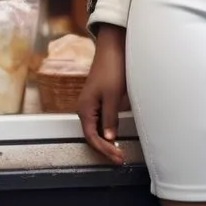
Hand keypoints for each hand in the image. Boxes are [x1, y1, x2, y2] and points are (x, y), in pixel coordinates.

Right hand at [77, 25, 126, 164]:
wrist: (113, 48)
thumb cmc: (112, 69)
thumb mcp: (113, 96)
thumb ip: (110, 118)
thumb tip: (109, 138)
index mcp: (85, 109)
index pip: (92, 137)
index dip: (104, 150)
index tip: (117, 157)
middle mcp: (85, 108)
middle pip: (93, 135)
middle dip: (106, 148)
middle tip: (120, 158)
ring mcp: (92, 103)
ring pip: (97, 128)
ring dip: (107, 140)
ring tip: (119, 150)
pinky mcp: (100, 98)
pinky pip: (102, 119)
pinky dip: (109, 128)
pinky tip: (117, 133)